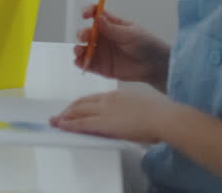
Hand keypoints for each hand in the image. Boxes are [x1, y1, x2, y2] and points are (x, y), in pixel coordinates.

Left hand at [51, 89, 179, 143]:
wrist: (164, 117)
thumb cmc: (161, 114)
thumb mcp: (142, 107)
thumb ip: (132, 111)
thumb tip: (130, 119)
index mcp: (117, 95)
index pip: (94, 98)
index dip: (82, 104)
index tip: (76, 108)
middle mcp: (108, 100)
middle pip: (82, 103)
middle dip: (69, 109)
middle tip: (60, 115)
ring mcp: (105, 110)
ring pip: (79, 112)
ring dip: (65, 117)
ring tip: (56, 121)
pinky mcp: (104, 122)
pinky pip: (82, 123)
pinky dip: (70, 125)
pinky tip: (62, 126)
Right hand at [74, 5, 170, 87]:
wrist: (156, 66)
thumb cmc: (147, 45)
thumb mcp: (131, 34)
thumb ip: (112, 28)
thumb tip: (97, 17)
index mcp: (111, 25)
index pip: (96, 15)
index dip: (88, 12)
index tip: (84, 15)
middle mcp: (104, 38)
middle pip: (86, 33)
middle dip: (82, 34)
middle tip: (86, 37)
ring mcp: (102, 52)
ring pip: (83, 49)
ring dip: (78, 49)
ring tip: (79, 52)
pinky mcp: (102, 67)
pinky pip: (87, 64)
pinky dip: (81, 63)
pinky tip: (80, 62)